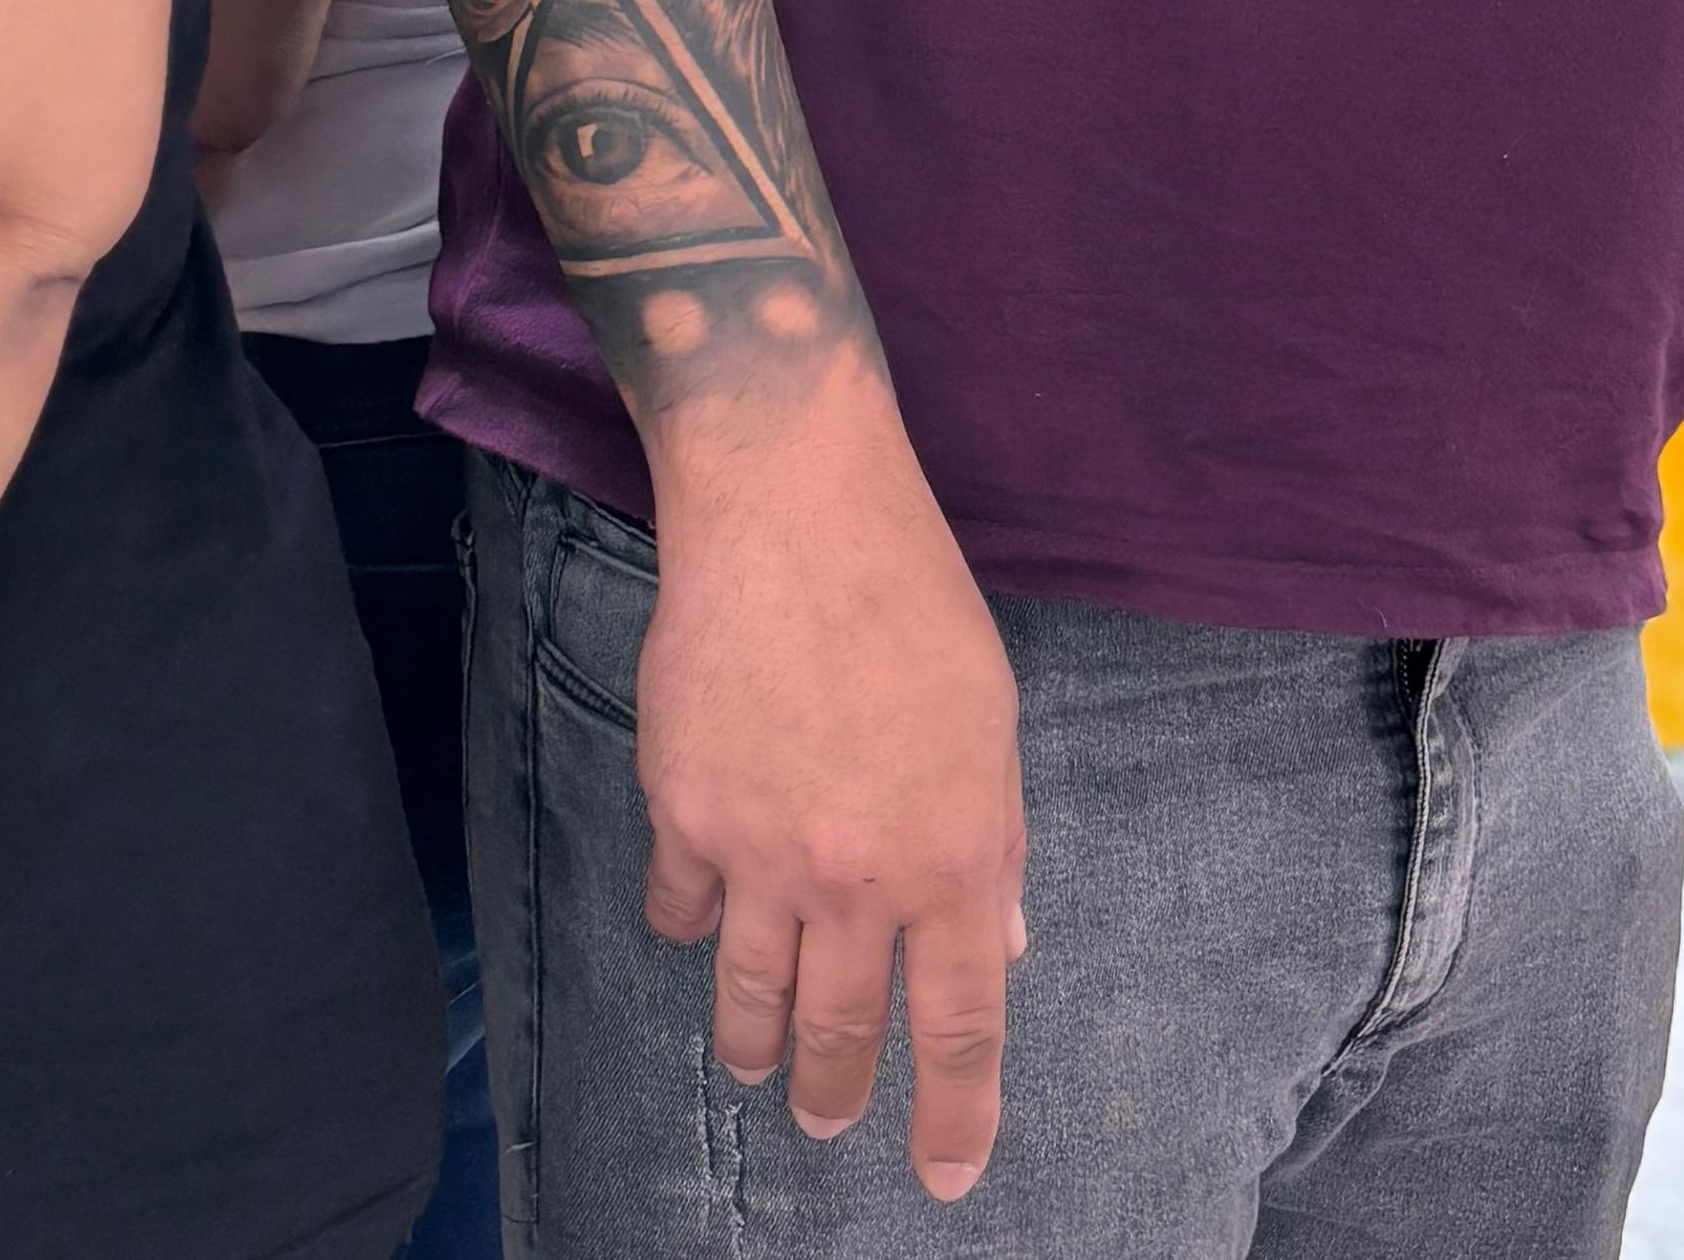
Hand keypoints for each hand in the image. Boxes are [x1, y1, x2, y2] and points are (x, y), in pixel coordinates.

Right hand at [639, 430, 1024, 1203]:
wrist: (793, 509)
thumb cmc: (910, 599)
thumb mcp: (989, 725)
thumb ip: (991, 846)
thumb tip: (1000, 943)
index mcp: (954, 860)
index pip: (959, 1028)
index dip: (954, 1113)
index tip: (945, 1173)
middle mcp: (859, 879)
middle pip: (842, 1031)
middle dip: (833, 1092)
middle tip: (824, 1117)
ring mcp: (762, 851)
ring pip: (750, 993)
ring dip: (751, 1045)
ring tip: (752, 1067)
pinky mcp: (683, 809)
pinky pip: (682, 905)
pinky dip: (689, 924)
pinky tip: (694, 924)